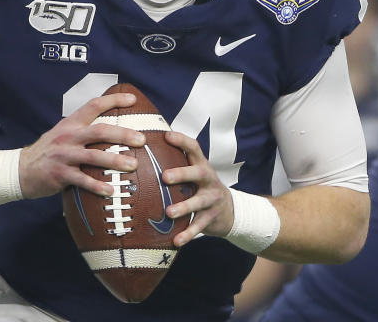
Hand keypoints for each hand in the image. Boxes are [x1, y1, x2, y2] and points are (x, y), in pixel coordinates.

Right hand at [18, 93, 145, 198]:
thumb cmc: (49, 151)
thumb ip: (84, 130)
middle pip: (99, 131)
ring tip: (133, 165)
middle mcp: (68, 137)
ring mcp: (64, 156)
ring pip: (93, 157)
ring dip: (115, 161)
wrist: (21, 169)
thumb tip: (113, 128)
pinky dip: (97, 186)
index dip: (114, 100)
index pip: (94, 105)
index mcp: (71, 124)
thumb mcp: (63, 133)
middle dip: (122, 134)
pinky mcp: (60, 175)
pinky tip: (111, 191)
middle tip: (141, 139)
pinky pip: (82, 181)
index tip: (133, 99)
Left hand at [162, 130, 234, 246]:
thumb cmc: (203, 188)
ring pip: (198, 202)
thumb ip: (179, 164)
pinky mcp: (212, 218)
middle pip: (198, 173)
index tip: (166, 136)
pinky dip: (187, 234)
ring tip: (168, 212)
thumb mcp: (196, 174)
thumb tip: (146, 152)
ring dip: (184, 207)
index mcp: (202, 166)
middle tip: (165, 177)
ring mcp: (212, 199)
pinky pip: (199, 226)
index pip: (194, 148)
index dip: (181, 141)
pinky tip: (175, 241)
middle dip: (182, 173)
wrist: (231, 211)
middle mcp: (209, 180)